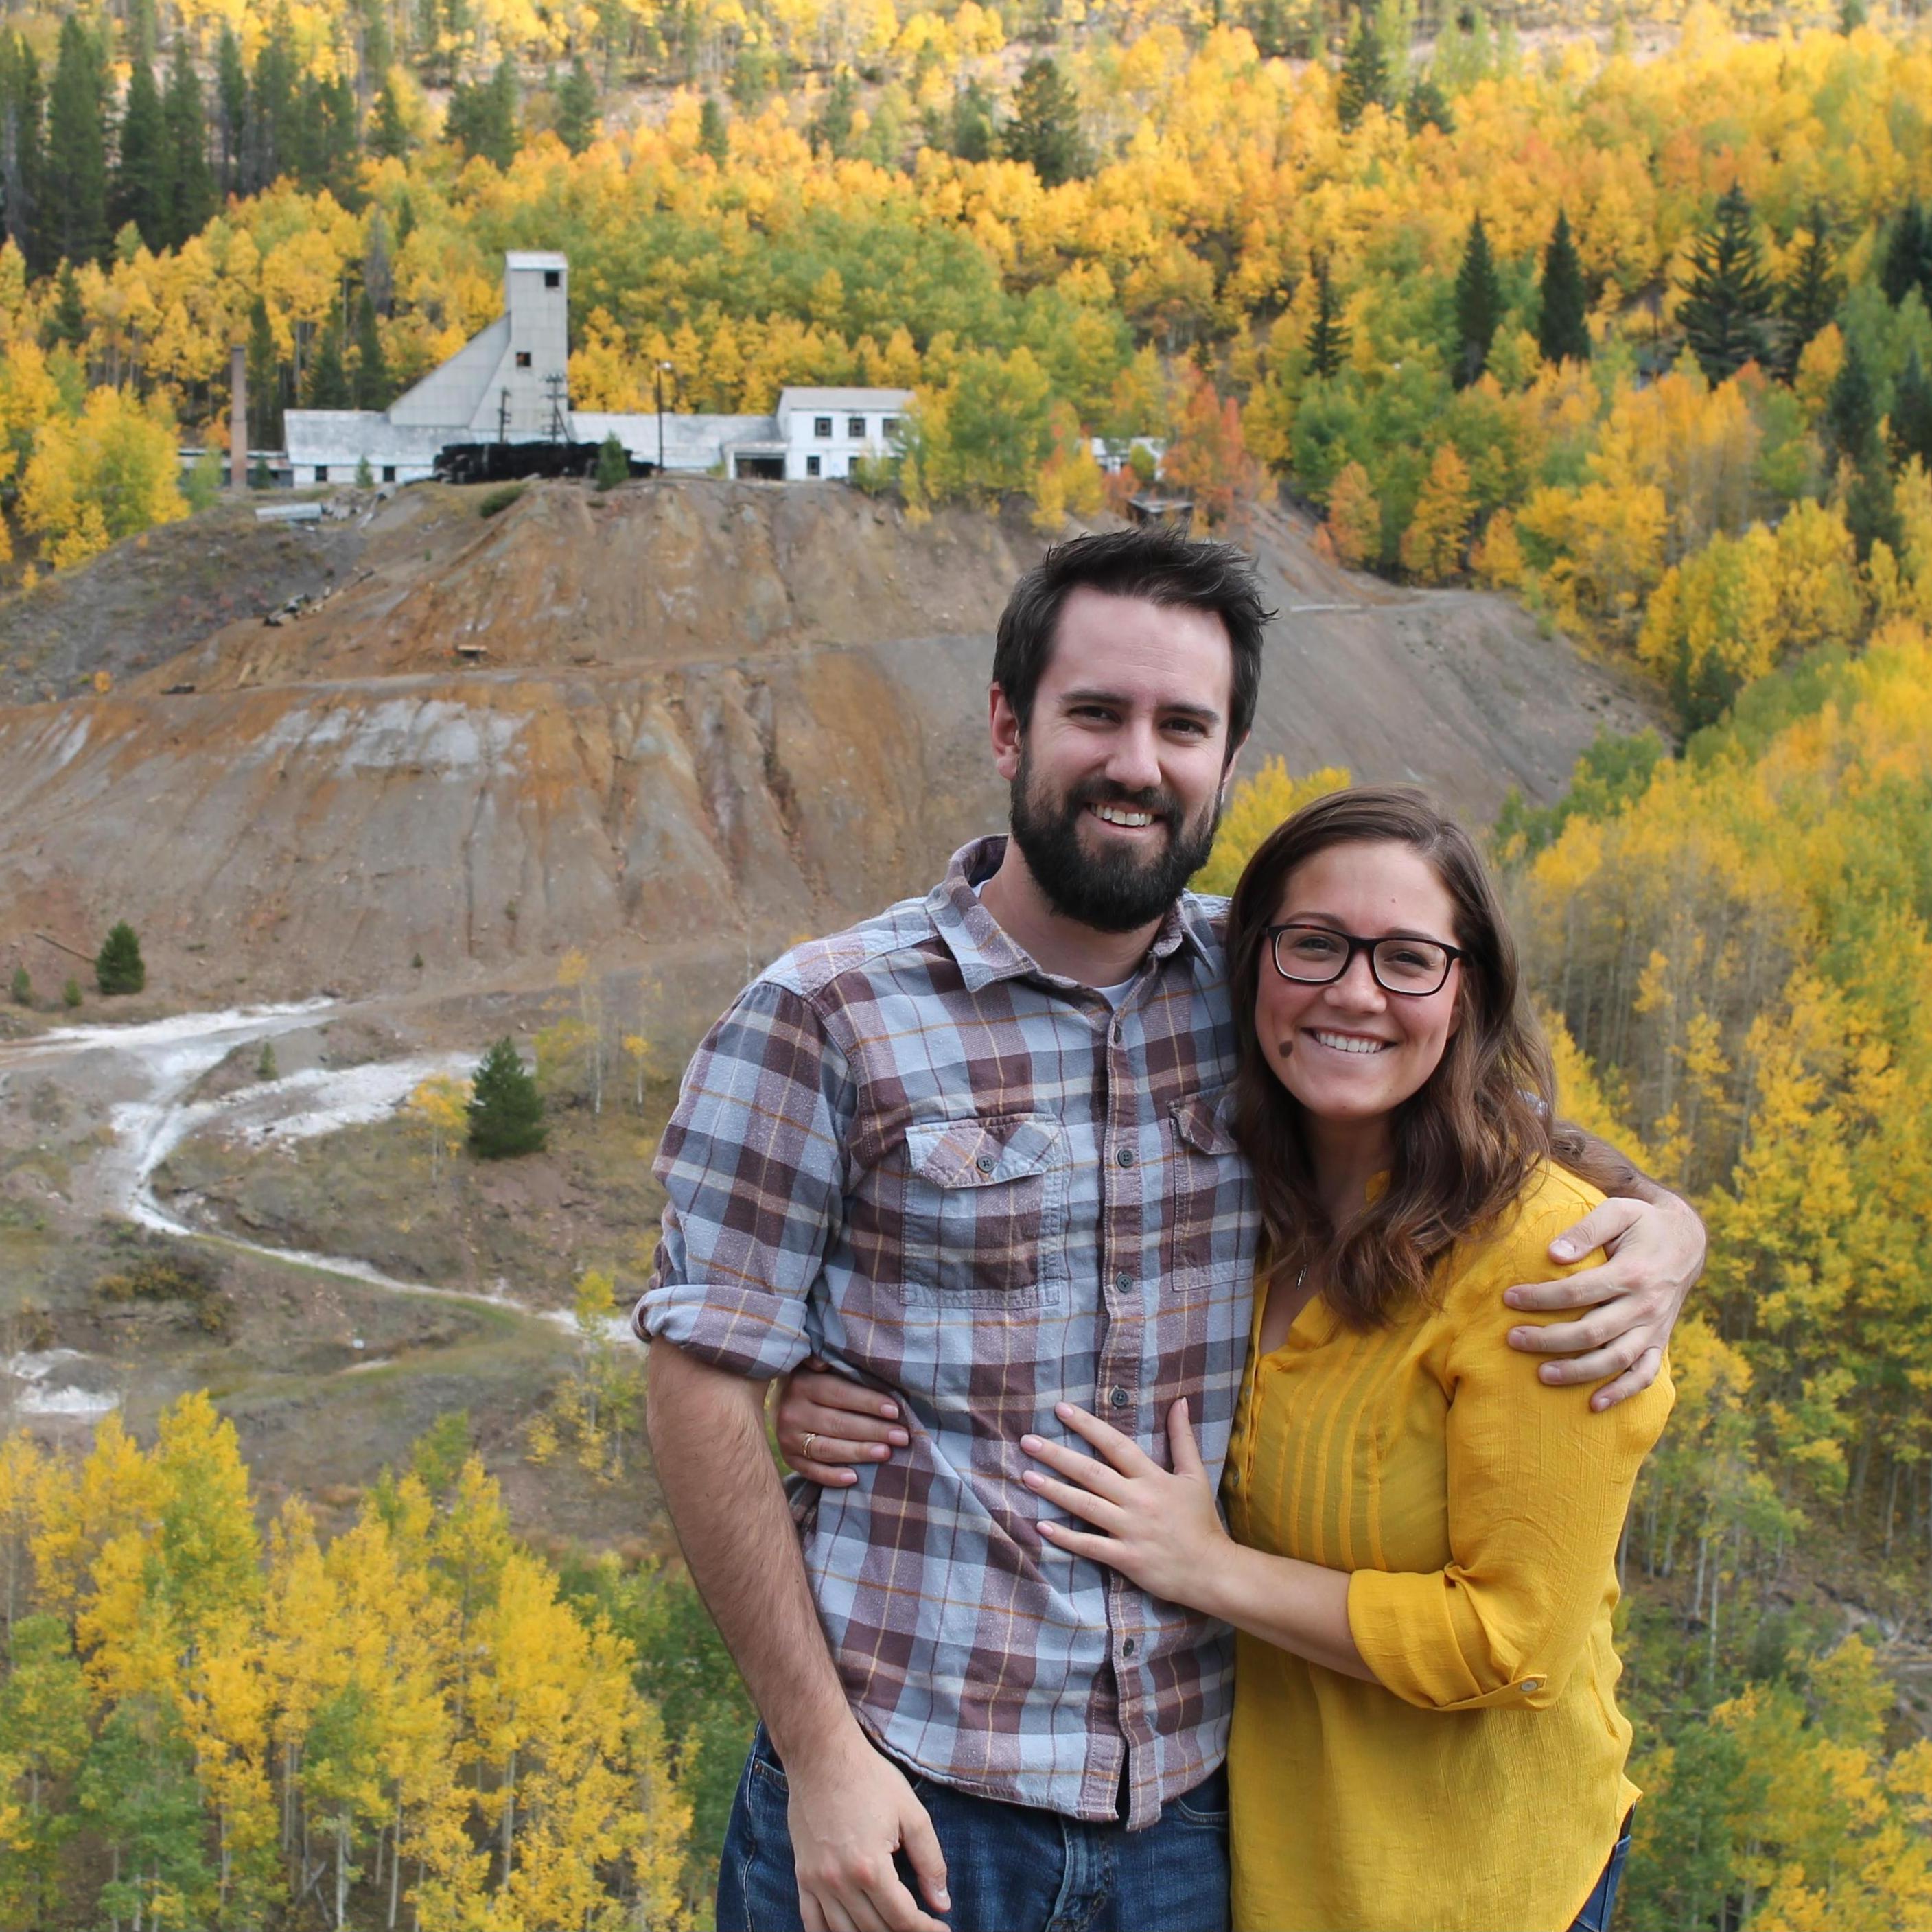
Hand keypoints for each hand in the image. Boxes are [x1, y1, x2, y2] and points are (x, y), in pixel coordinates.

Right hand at [773, 1357, 909, 1485]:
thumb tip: (824, 1362)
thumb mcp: (818, 1365)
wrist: (782, 1402)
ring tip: (886, 1454)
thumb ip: (829, 1361)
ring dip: (858, 1453)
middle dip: (873, 1430)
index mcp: (802, 1384)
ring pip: (827, 1449)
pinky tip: (854, 1478)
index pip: (839, 1393)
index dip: (868, 1402)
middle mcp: (792, 1412)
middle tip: (901, 1437)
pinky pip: (811, 1471)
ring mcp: (788, 1438)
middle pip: (837, 1423)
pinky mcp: (789, 1459)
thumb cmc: (815, 1381)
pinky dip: (832, 1477)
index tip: (895, 1411)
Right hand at [785, 1730, 950, 1931]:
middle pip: (875, 1930)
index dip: (926, 1930)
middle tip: (921, 1925)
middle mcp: (840, 1882)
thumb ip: (930, 1861)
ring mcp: (816, 1881)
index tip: (942, 1928)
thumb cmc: (869, 1778)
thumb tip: (942, 1903)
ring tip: (892, 1928)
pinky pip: (811, 1923)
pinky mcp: (801, 1876)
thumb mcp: (911, 1813)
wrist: (820, 1754)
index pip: (902, 1919)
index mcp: (870, 1867)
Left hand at [1020, 1398, 1227, 1607]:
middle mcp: (1138, 1500)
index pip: (1115, 1445)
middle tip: (1028, 1441)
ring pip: (1086, 1506)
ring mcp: (1131, 1530)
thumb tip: (1179, 1401)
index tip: (1061, 1409)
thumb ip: (1182, 1438)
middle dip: (1058, 1455)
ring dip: (1055, 1491)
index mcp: (1153, 1477)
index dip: (1088, 1425)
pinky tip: (1042, 1526)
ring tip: (1027, 1477)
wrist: (1212, 1570)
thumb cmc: (1200, 1521)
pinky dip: (1066, 1537)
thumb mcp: (1195, 1475)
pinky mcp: (1126, 1558)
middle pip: (1092, 1473)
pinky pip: (1091, 1546)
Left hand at [1505, 1193, 1704, 1410]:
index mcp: (1633, 1273)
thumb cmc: (1643, 1223)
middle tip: (1513, 1339)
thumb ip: (1586, 1230)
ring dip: (1578, 1371)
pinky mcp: (1660, 1341)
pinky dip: (1621, 1392)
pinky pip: (1644, 1375)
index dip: (1541, 1298)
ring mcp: (1655, 1328)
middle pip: (1593, 1332)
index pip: (1578, 1292)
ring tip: (1541, 1375)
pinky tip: (1594, 1405)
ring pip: (1616, 1360)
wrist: (1687, 1241)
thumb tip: (1553, 1254)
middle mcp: (1646, 1306)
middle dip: (1549, 1339)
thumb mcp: (1620, 1211)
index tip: (1508, 1298)